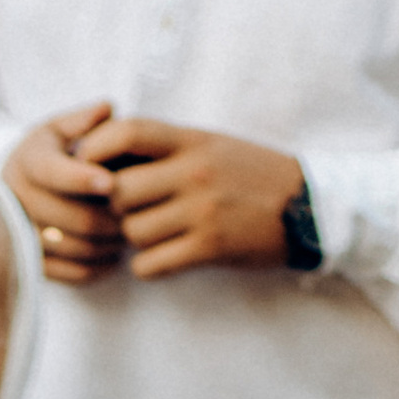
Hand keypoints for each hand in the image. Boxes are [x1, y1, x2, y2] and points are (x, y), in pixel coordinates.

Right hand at [5, 106, 129, 281]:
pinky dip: (98, 265)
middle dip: (110, 216)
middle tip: (137, 211)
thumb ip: (84, 119)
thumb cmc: (50, 153)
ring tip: (129, 231)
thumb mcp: (60, 128)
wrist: (17, 188)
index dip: (82, 178)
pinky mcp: (33, 263)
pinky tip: (113, 254)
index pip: (52, 173)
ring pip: (75, 247)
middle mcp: (17, 200)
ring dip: (108, 242)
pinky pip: (71, 272)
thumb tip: (106, 109)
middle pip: (72, 217)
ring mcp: (23, 235)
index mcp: (27, 162)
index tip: (111, 182)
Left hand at [87, 118, 305, 278]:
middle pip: (118, 192)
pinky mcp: (209, 248)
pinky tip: (164, 257)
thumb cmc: (249, 174)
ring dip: (134, 239)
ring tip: (154, 234)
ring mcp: (202, 211)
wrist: (307, 205)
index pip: (127, 132)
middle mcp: (195, 172)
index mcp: (192, 140)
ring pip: (132, 232)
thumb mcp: (210, 144)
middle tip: (128, 212)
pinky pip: (150, 265)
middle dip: (115, 207)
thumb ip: (164, 147)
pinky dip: (149, 266)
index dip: (95, 150)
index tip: (91, 168)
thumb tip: (103, 154)